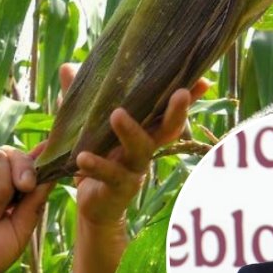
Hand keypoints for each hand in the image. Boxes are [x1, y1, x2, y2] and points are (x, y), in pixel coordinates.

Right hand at [0, 147, 54, 272]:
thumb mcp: (21, 228)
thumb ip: (35, 201)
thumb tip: (52, 174)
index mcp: (5, 192)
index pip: (21, 163)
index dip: (36, 159)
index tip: (52, 159)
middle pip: (10, 154)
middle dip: (24, 169)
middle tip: (25, 188)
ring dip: (1, 190)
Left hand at [74, 77, 211, 226]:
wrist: (93, 204)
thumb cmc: (96, 157)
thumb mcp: (85, 126)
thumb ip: (79, 99)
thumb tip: (68, 67)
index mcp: (144, 129)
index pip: (166, 109)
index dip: (188, 96)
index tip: (204, 81)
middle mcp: (146, 148)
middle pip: (168, 128)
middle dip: (177, 112)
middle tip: (180, 93)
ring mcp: (134, 169)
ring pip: (141, 149)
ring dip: (131, 131)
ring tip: (117, 114)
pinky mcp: (119, 188)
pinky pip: (111, 175)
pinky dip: (97, 165)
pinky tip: (83, 157)